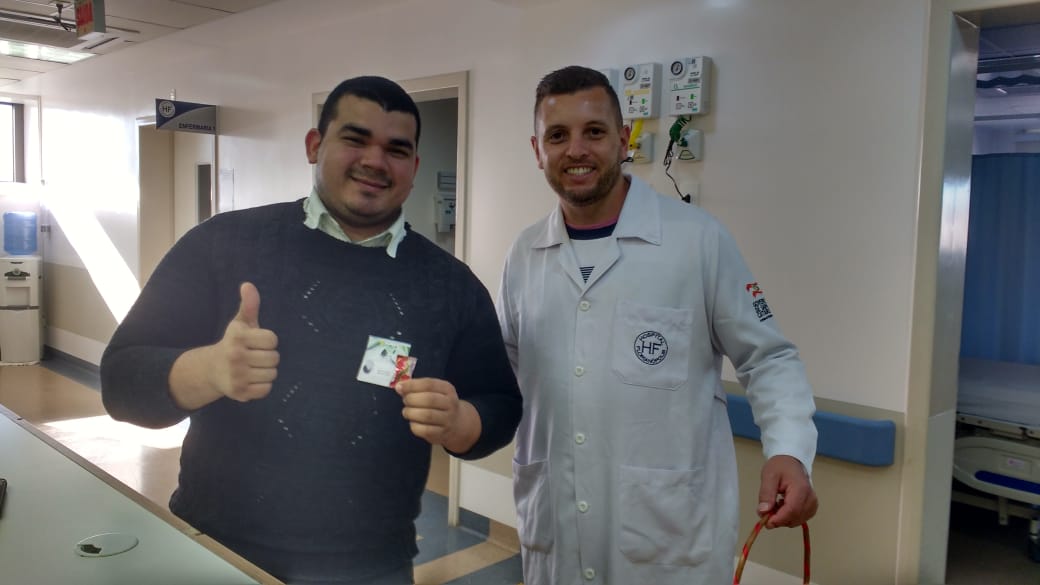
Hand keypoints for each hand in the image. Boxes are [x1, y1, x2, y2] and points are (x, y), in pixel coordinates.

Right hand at [208, 282, 279, 401]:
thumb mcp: (241, 323)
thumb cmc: (234, 343)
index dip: (268, 341)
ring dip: (266, 371)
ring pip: (272, 374)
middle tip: (255, 356)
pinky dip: (262, 386)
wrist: (212, 369)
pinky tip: (251, 379)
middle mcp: (235, 356)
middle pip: (274, 358)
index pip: (272, 340)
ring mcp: (236, 375)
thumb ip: (249, 305)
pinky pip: (266, 389)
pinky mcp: (239, 392)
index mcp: (237, 337)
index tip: (256, 342)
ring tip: (253, 367)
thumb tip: (248, 285)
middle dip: (268, 357)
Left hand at [395, 378, 480, 452]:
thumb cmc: (439, 404)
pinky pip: (425, 430)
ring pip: (427, 415)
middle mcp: (450, 403)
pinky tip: (413, 422)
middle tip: (405, 401)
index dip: (412, 385)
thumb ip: (416, 388)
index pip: (429, 384)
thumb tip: (399, 387)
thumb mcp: (433, 391)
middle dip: (411, 399)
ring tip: (406, 411)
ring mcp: (447, 420)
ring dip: (411, 413)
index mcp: (447, 389)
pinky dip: (414, 426)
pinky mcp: (441, 433)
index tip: (399, 387)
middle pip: (429, 399)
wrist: (456, 423)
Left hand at [757, 455, 817, 527]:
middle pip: (795, 518)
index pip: (792, 510)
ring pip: (797, 520)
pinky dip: (789, 517)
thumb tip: (763, 512)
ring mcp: (812, 503)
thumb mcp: (768, 476)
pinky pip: (800, 518)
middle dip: (779, 519)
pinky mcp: (811, 507)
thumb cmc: (780, 467)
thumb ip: (766, 494)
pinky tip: (783, 506)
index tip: (766, 522)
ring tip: (775, 504)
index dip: (779, 519)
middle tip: (766, 511)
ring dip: (783, 518)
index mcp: (801, 489)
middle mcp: (810, 498)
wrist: (790, 461)